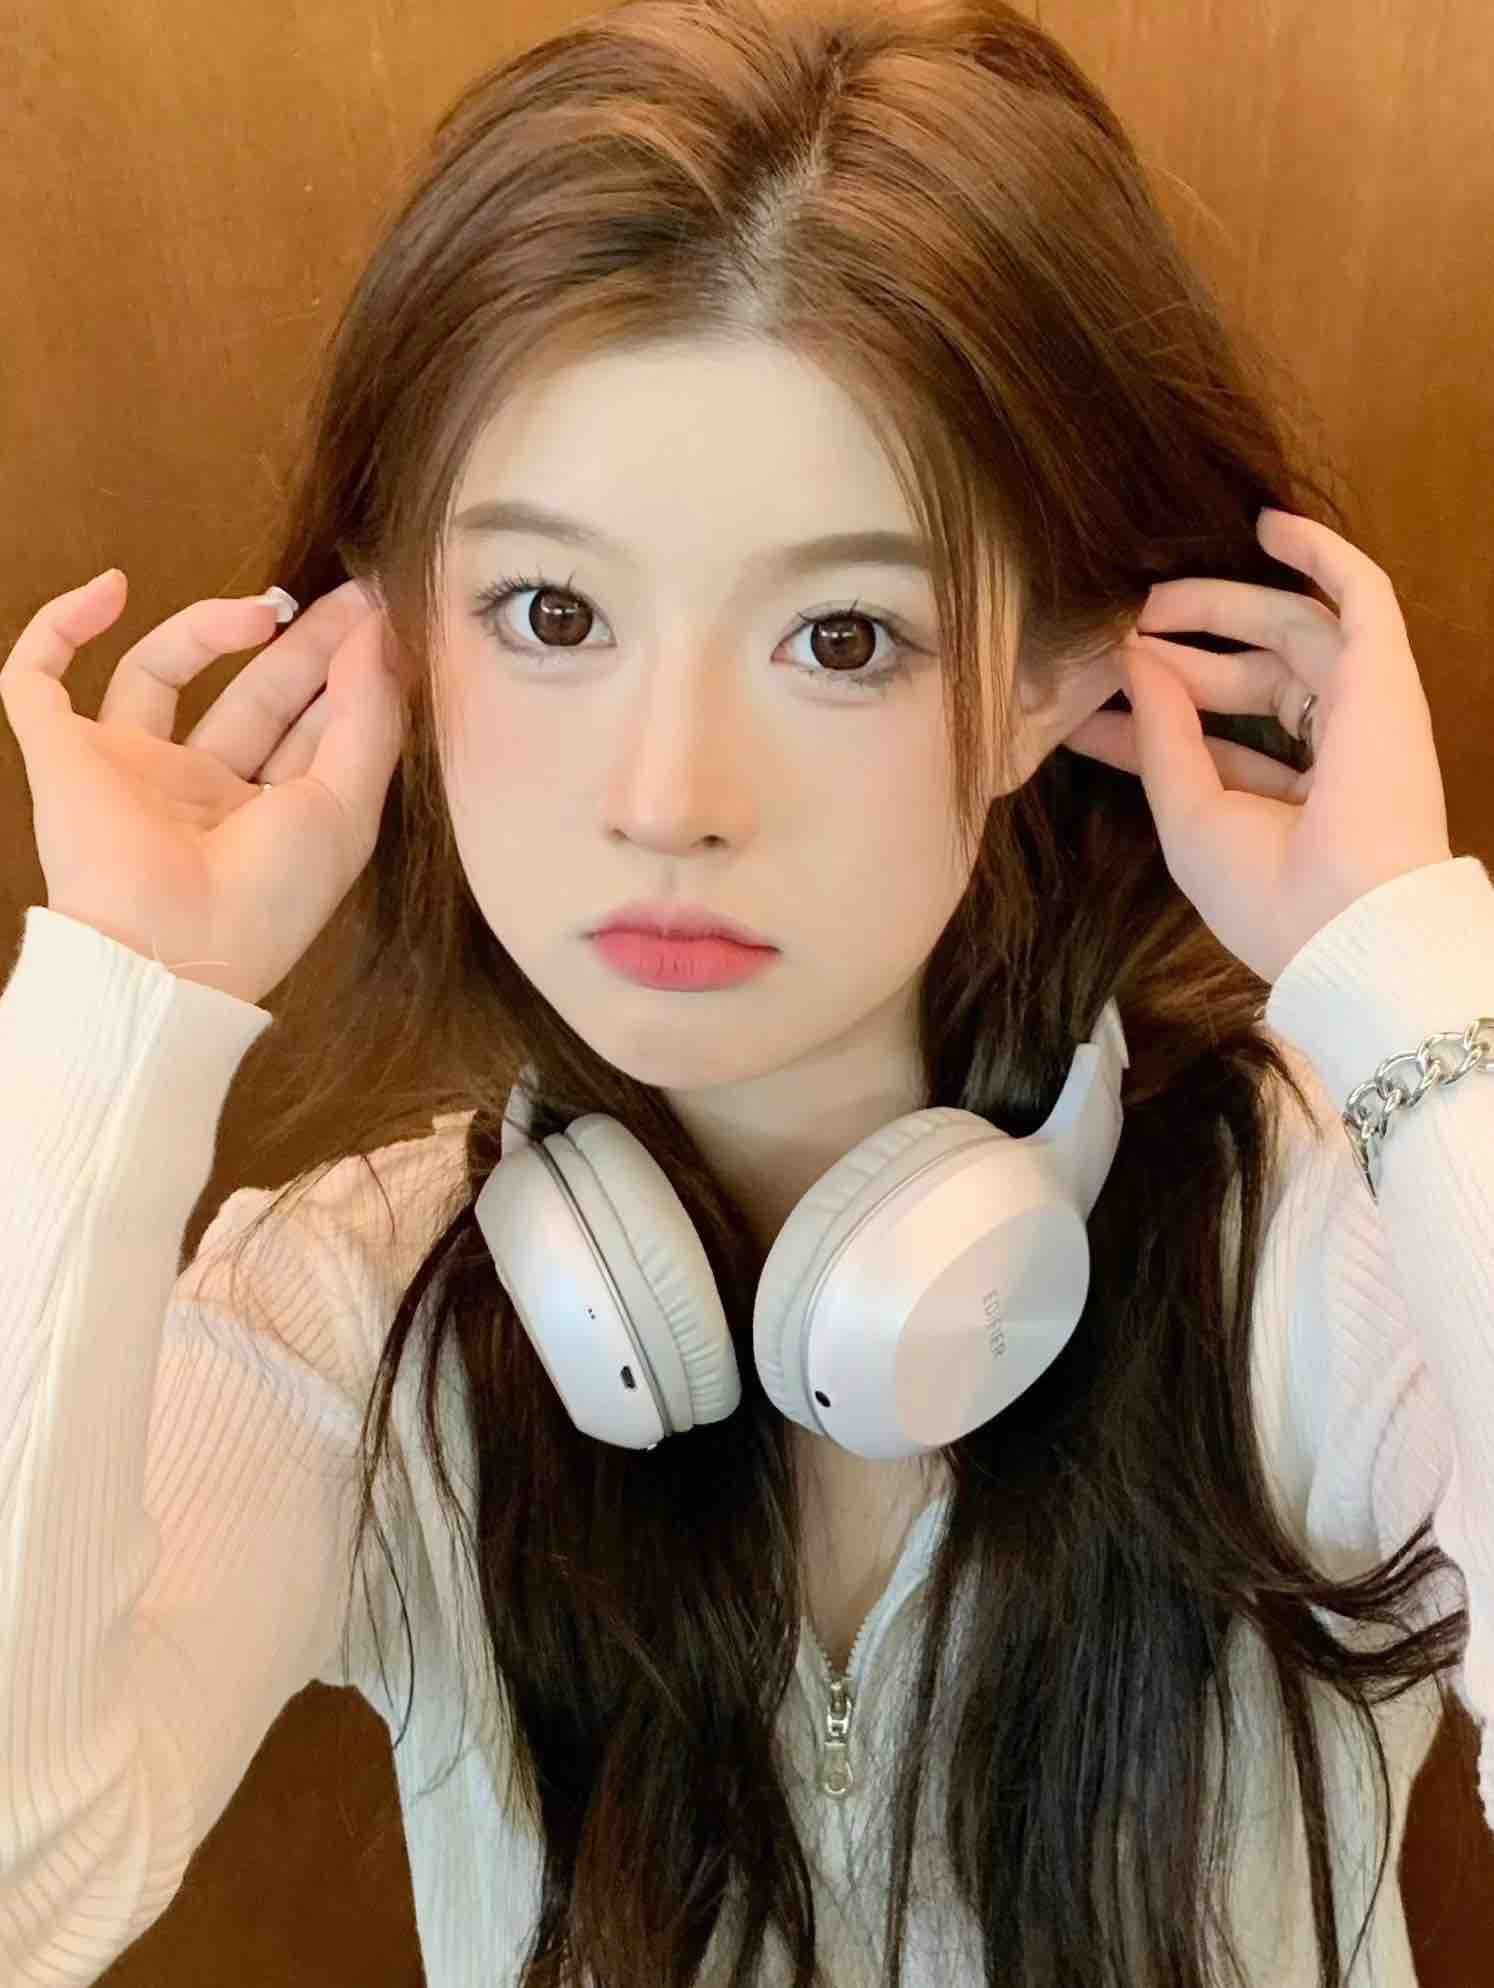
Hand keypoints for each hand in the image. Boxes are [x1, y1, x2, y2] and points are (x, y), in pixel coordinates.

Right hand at [0, 569, 405, 1005]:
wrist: (169, 949)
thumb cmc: (266, 898)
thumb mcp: (345, 809)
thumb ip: (370, 718)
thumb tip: (382, 633)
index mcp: (266, 815)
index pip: (308, 727)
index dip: (344, 672)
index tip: (380, 615)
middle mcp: (198, 790)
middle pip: (249, 695)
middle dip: (299, 645)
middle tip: (343, 595)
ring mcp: (127, 770)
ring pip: (156, 672)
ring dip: (206, 628)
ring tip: (263, 609)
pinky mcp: (61, 756)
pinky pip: (36, 680)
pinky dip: (59, 626)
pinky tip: (110, 588)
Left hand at [1061, 508, 1452, 985]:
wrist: (1344, 923)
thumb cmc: (1266, 892)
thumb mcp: (1189, 812)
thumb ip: (1161, 735)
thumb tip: (1134, 661)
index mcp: (1292, 800)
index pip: (1213, 735)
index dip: (1147, 713)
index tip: (1083, 701)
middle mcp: (1332, 750)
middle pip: (1253, 673)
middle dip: (1183, 649)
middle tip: (1115, 633)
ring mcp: (1362, 708)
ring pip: (1292, 629)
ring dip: (1224, 605)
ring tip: (1151, 596)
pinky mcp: (1383, 673)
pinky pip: (1361, 593)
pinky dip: (1320, 553)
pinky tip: (1267, 522)